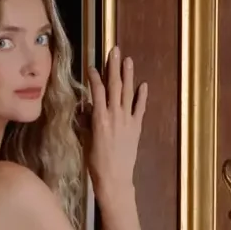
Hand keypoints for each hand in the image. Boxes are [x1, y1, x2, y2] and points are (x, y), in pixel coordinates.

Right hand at [86, 46, 147, 205]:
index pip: (96, 91)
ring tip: (128, 60)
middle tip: (115, 51)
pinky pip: (140, 108)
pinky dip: (142, 96)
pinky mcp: (136, 127)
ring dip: (128, 75)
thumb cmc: (96, 163)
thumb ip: (87, 122)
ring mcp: (127, 120)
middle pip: (114, 86)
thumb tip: (87, 109)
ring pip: (128, 92)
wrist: (115, 178)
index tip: (92, 66)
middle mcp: (114, 115)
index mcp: (99, 118)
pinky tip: (144, 85)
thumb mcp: (86, 141)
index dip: (94, 77)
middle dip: (114, 67)